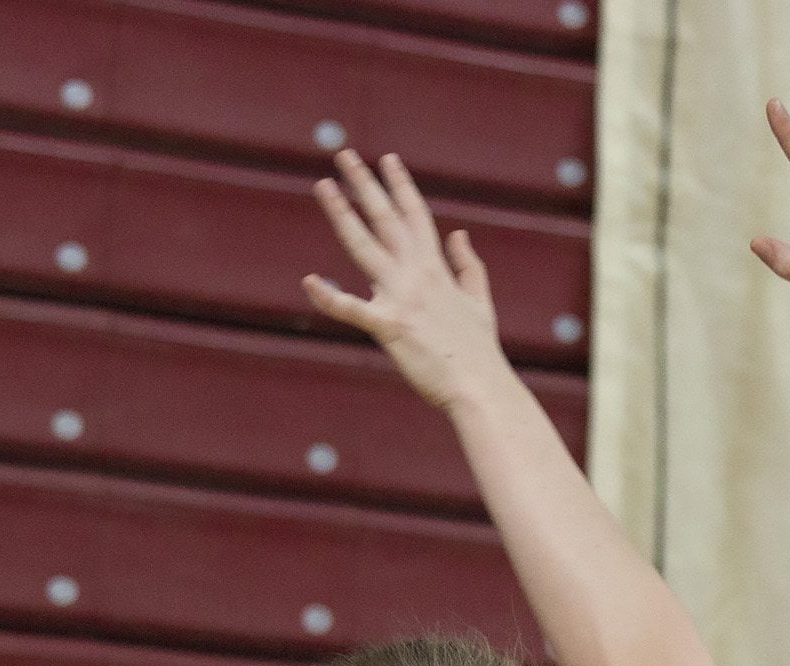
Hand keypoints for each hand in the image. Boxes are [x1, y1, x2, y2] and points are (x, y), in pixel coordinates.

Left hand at [303, 149, 508, 408]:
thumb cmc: (479, 352)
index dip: (401, 186)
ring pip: (363, 246)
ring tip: (323, 185)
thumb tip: (459, 235)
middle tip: (344, 155)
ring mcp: (401, 298)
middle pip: (385, 219)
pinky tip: (309, 282)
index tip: (387, 160)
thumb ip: (468, 266)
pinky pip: (352, 309)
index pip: (416, 215)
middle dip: (364, 184)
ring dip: (342, 213)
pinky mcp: (389, 327)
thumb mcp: (479, 302)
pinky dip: (329, 297)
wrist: (479, 387)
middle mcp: (417, 274)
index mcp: (436, 268)